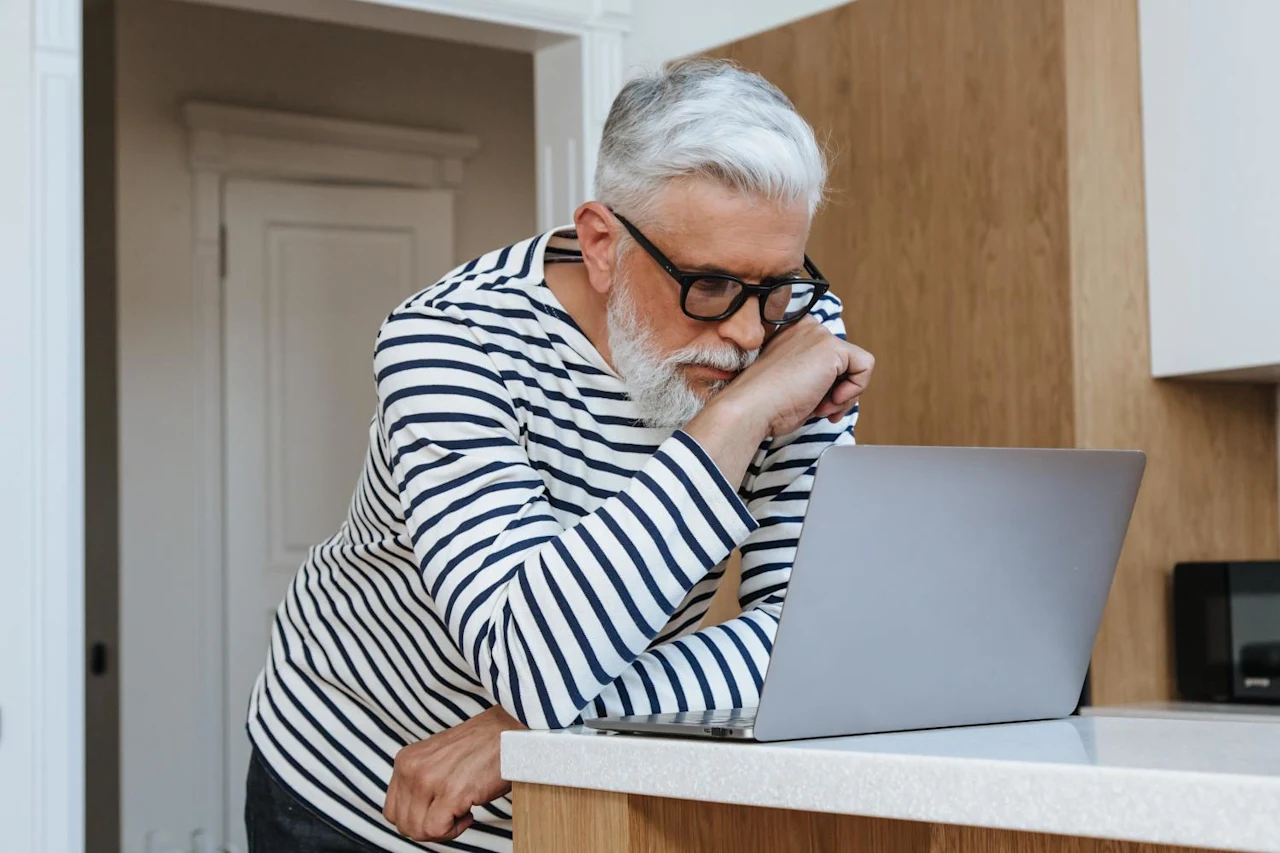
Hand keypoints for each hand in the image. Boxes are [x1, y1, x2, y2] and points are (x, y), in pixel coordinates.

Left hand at [383, 705, 525, 842]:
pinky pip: (437, 830)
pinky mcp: (450, 792)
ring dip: (442, 829)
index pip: (392, 810)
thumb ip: (420, 779)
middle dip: (429, 827)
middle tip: (451, 815)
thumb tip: (415, 813)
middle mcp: (411, 769)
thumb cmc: (481, 745)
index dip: (416, 818)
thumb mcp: (436, 759)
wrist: (509, 732)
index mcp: (406, 760)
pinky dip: (454, 830)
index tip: (437, 811)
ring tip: (461, 811)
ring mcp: (428, 780)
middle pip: (403, 823)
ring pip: (417, 830)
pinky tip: (469, 813)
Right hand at [719, 317, 873, 437]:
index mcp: (792, 332)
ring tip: (818, 406)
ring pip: (856, 365)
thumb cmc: (764, 404)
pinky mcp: (832, 347)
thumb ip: (816, 376)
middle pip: (844, 361)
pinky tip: (830, 399)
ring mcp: (818, 334)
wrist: (751, 408)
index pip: (827, 357)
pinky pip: (865, 366)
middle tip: (817, 408)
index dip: (827, 383)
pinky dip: (855, 390)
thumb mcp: (793, 383)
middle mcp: (806, 327)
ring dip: (843, 395)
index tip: (811, 400)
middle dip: (837, 390)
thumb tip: (844, 387)